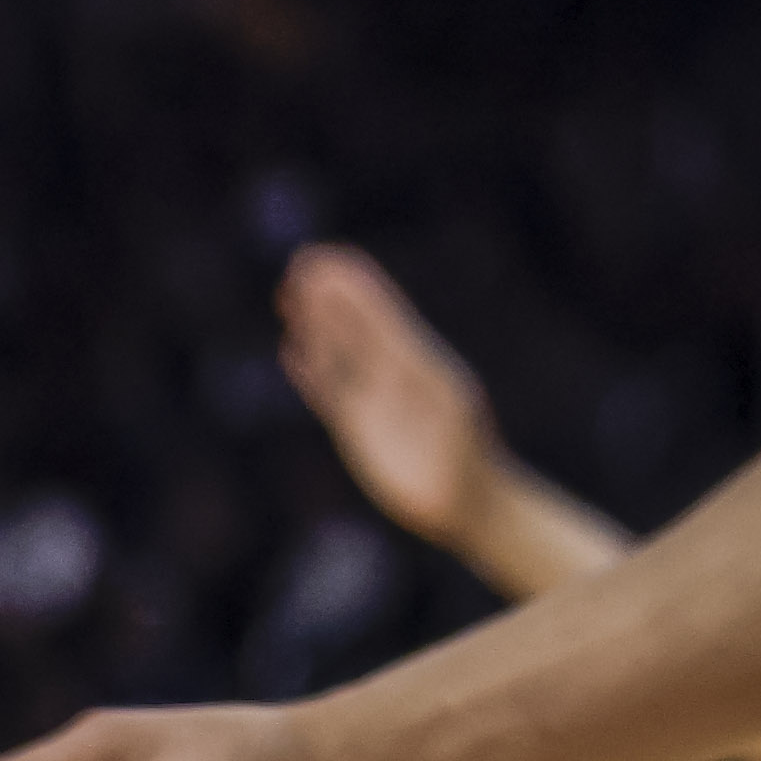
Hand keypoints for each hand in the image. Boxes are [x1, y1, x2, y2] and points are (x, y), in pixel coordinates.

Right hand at [279, 244, 509, 549]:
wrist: (471, 502)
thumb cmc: (466, 463)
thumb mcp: (445, 424)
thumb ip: (420, 397)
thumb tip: (399, 368)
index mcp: (423, 366)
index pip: (383, 318)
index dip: (358, 289)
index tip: (333, 257)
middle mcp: (399, 378)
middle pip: (358, 328)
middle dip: (332, 296)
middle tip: (305, 258)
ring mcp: (377, 402)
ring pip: (340, 355)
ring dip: (317, 326)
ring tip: (290, 294)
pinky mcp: (360, 430)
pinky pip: (332, 393)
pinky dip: (312, 372)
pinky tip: (291, 351)